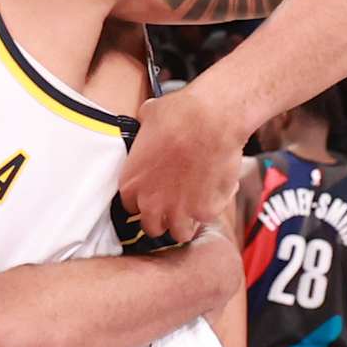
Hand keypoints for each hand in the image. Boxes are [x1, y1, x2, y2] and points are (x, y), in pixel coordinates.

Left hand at [119, 81, 248, 241]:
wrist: (212, 118)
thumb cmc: (179, 113)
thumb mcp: (149, 116)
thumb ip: (145, 130)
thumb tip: (147, 120)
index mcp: (131, 184)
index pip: (130, 207)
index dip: (144, 200)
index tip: (155, 193)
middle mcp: (150, 204)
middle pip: (152, 227)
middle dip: (163, 217)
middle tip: (175, 204)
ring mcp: (178, 211)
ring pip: (178, 233)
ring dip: (186, 222)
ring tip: (194, 206)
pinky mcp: (204, 211)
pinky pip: (206, 218)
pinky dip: (212, 207)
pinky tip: (216, 191)